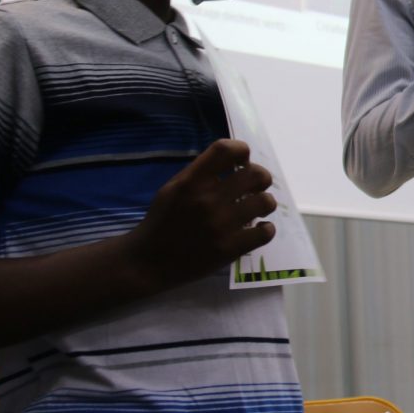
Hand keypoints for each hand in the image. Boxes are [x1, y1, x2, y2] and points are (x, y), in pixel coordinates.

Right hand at [123, 139, 276, 290]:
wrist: (147, 262)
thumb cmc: (161, 222)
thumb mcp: (173, 189)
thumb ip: (201, 174)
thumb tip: (236, 162)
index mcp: (191, 181)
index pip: (226, 150)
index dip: (241, 151)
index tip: (242, 162)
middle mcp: (207, 199)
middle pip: (256, 174)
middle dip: (261, 178)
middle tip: (255, 187)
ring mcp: (220, 225)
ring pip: (266, 202)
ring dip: (265, 203)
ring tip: (256, 209)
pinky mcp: (229, 249)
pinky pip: (266, 232)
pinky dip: (266, 229)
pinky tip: (257, 230)